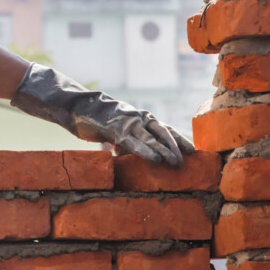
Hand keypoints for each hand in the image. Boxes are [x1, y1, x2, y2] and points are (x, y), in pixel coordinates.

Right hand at [10, 63, 195, 166]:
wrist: (75, 107)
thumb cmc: (94, 119)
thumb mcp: (114, 131)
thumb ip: (126, 141)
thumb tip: (130, 155)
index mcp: (138, 118)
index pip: (164, 128)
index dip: (178, 139)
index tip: (193, 151)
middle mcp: (136, 117)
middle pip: (162, 131)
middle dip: (177, 144)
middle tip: (191, 158)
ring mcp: (126, 122)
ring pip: (150, 136)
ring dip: (164, 149)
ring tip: (176, 163)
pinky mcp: (113, 128)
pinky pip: (132, 141)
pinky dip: (145, 150)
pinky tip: (154, 159)